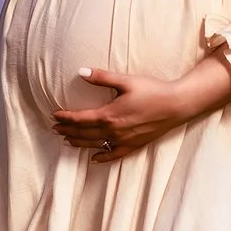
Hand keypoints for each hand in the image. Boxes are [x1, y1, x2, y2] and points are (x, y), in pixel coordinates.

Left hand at [52, 57, 230, 162]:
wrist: (176, 105)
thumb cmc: (152, 91)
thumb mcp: (126, 81)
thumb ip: (102, 78)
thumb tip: (81, 71)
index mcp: (109, 115)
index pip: (80, 119)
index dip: (65, 118)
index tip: (54, 115)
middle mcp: (114, 131)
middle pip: (84, 134)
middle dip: (68, 131)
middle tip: (55, 128)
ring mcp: (124, 140)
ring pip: (95, 144)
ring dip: (79, 143)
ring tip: (67, 141)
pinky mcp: (134, 145)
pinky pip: (114, 154)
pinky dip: (102, 156)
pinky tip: (94, 158)